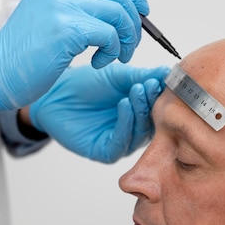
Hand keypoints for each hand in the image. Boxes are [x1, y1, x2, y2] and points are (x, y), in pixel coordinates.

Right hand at [0, 0, 149, 119]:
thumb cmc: (23, 54)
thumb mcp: (51, 20)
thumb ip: (80, 9)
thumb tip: (121, 12)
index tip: (142, 14)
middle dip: (134, 22)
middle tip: (130, 45)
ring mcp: (63, 6)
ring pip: (118, 14)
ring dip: (126, 40)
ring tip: (116, 57)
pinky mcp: (67, 29)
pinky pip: (109, 36)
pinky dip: (112, 52)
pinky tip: (98, 63)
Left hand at [28, 64, 168, 162]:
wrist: (56, 94)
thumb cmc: (87, 85)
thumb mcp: (119, 77)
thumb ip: (143, 76)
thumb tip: (167, 72)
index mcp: (141, 112)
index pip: (159, 107)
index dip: (162, 93)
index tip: (164, 78)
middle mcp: (134, 129)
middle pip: (152, 121)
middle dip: (152, 101)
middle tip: (150, 84)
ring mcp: (121, 142)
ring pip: (140, 133)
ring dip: (140, 111)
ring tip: (136, 91)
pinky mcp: (106, 152)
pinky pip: (122, 142)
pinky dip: (126, 123)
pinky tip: (124, 105)